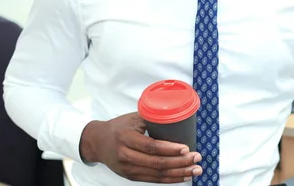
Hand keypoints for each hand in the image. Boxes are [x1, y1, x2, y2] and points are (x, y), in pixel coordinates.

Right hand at [79, 112, 201, 182]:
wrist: (97, 142)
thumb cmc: (118, 127)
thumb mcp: (132, 118)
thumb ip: (152, 117)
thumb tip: (176, 114)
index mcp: (126, 138)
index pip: (151, 146)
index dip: (169, 149)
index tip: (186, 148)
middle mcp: (126, 156)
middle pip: (157, 163)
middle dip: (180, 162)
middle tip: (196, 158)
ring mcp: (128, 169)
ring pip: (157, 174)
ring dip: (179, 173)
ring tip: (195, 170)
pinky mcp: (131, 177)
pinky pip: (153, 180)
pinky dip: (170, 179)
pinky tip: (183, 176)